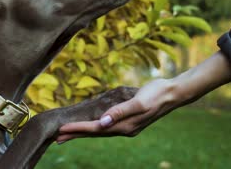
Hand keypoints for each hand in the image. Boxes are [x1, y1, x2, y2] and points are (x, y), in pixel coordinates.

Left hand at [56, 79, 176, 142]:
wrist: (173, 93)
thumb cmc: (156, 94)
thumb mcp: (138, 101)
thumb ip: (120, 112)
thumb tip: (102, 122)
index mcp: (125, 125)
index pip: (95, 128)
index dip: (77, 128)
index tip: (61, 130)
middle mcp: (124, 128)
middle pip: (94, 133)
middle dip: (76, 134)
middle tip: (57, 138)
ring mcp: (127, 126)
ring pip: (100, 131)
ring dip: (83, 132)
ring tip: (68, 134)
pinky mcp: (129, 121)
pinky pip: (106, 126)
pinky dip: (95, 127)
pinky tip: (90, 126)